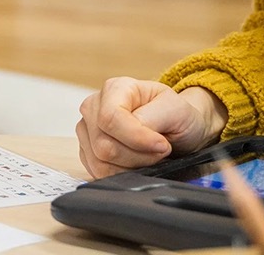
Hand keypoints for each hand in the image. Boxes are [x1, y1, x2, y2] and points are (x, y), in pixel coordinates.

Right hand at [76, 78, 226, 177]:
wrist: (176, 129)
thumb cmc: (175, 115)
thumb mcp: (176, 109)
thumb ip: (153, 117)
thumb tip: (136, 135)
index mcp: (114, 88)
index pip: (110, 118)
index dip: (137, 138)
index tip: (162, 146)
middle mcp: (94, 107)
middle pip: (104, 145)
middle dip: (139, 156)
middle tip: (160, 151)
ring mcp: (87, 130)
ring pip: (100, 163)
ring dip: (132, 167)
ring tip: (149, 156)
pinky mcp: (87, 152)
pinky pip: (97, 173)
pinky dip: (122, 175)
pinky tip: (136, 164)